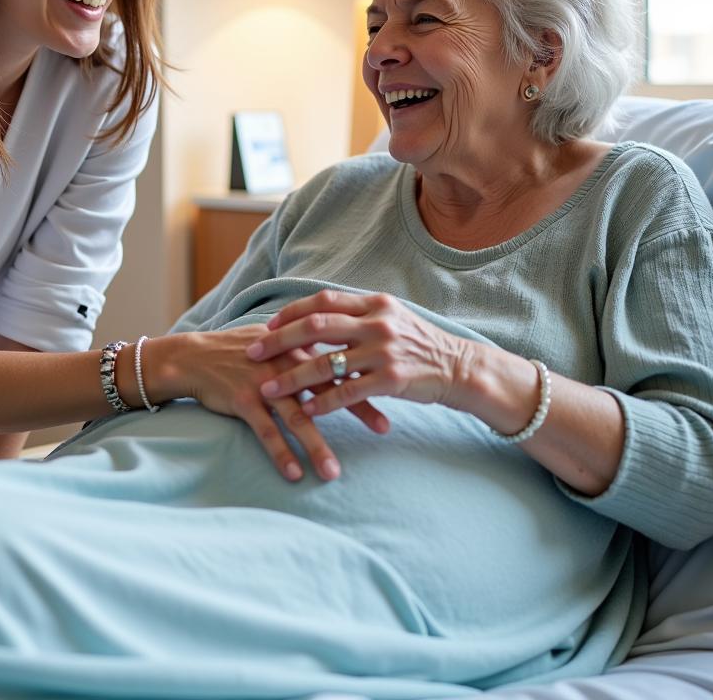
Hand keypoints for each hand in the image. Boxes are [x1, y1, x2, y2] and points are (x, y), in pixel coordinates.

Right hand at [163, 325, 373, 481]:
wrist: (195, 357)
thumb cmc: (240, 351)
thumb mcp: (277, 340)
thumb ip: (309, 348)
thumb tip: (344, 355)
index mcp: (298, 345)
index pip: (341, 360)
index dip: (369, 376)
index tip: (398, 389)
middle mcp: (286, 361)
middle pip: (329, 386)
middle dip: (358, 408)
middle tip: (386, 427)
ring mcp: (264, 381)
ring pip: (298, 416)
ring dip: (317, 446)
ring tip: (333, 473)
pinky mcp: (243, 400)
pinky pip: (266, 431)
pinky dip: (280, 453)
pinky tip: (294, 474)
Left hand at [245, 290, 470, 416]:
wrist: (461, 368)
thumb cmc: (422, 345)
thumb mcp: (393, 319)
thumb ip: (360, 315)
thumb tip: (322, 314)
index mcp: (374, 304)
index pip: (323, 301)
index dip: (291, 312)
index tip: (267, 325)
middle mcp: (377, 322)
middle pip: (315, 327)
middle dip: (278, 340)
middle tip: (251, 352)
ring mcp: (384, 351)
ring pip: (325, 363)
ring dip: (291, 378)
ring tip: (267, 390)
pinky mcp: (391, 380)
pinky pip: (347, 392)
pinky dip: (322, 403)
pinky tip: (304, 411)